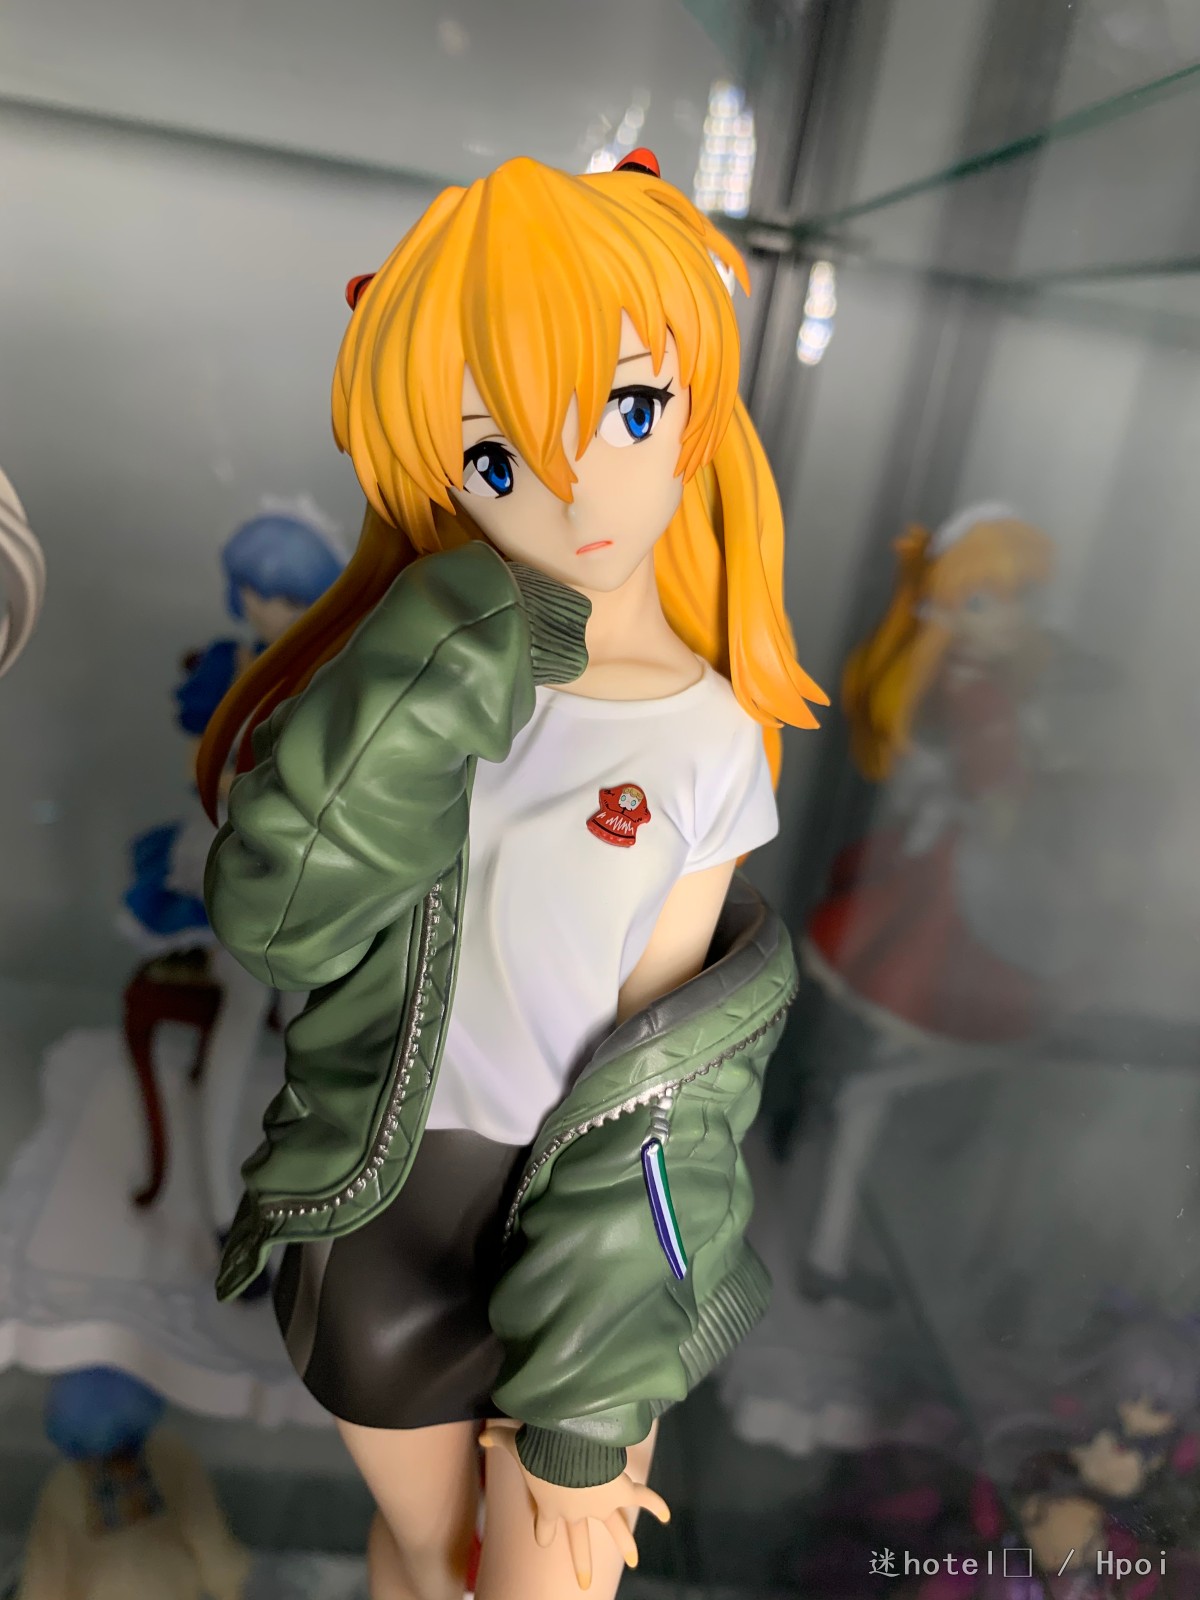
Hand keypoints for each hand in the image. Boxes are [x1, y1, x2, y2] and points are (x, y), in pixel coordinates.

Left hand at [479, 1420, 669, 1589]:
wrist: (566, 1447)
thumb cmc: (538, 1449)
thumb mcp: (514, 1443)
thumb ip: (498, 1441)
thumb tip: (481, 1436)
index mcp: (549, 1507)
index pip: (546, 1527)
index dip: (545, 1530)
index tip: (545, 1538)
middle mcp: (576, 1512)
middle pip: (578, 1541)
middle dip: (582, 1560)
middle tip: (583, 1583)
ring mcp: (600, 1505)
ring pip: (614, 1528)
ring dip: (625, 1543)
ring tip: (633, 1560)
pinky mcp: (620, 1492)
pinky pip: (642, 1499)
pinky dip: (655, 1505)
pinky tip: (666, 1514)